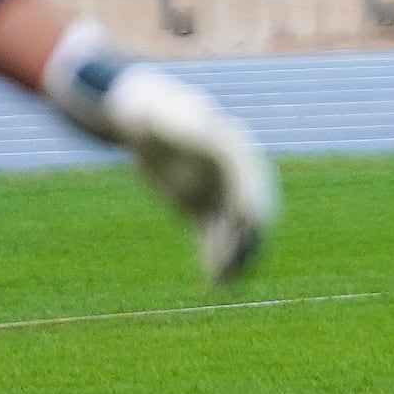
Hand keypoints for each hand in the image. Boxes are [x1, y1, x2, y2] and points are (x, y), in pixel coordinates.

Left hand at [45, 18, 277, 283]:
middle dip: (248, 234)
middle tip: (240, 259)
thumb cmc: (150, 110)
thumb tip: (199, 127)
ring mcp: (218, 189)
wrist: (141, 117)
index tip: (249, 222)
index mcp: (230, 146)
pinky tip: (216, 282)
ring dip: (235, 253)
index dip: (251, 198)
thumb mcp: (161, 113)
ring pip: (234, 226)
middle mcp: (231, 171)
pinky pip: (213, 234)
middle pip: (250, 206)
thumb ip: (178, 124)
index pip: (248, 176)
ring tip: (227, 280)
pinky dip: (216, 257)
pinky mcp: (201, 206)